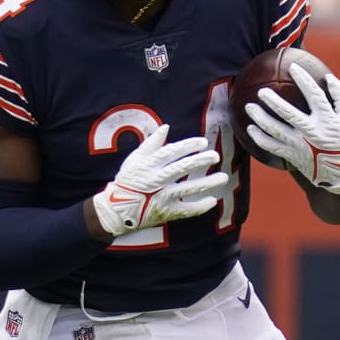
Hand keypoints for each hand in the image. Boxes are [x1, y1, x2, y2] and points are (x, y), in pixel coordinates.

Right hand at [91, 124, 226, 235]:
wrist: (116, 210)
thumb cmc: (127, 181)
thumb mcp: (134, 159)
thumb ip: (151, 144)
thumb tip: (166, 127)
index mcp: (148, 165)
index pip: (171, 152)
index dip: (188, 146)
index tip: (203, 143)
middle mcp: (156, 180)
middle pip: (181, 168)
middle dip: (200, 161)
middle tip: (215, 156)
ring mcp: (162, 198)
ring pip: (187, 189)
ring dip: (207, 183)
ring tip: (223, 178)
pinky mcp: (166, 213)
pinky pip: (186, 210)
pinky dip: (200, 207)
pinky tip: (213, 200)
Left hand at [244, 64, 339, 192]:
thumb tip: (329, 78)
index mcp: (327, 120)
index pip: (315, 96)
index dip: (305, 81)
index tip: (294, 67)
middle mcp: (312, 133)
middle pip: (290, 115)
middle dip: (274, 102)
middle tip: (261, 91)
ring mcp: (301, 146)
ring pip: (276, 131)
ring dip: (261, 119)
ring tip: (249, 107)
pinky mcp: (292, 156)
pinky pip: (273, 147)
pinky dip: (260, 139)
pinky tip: (250, 129)